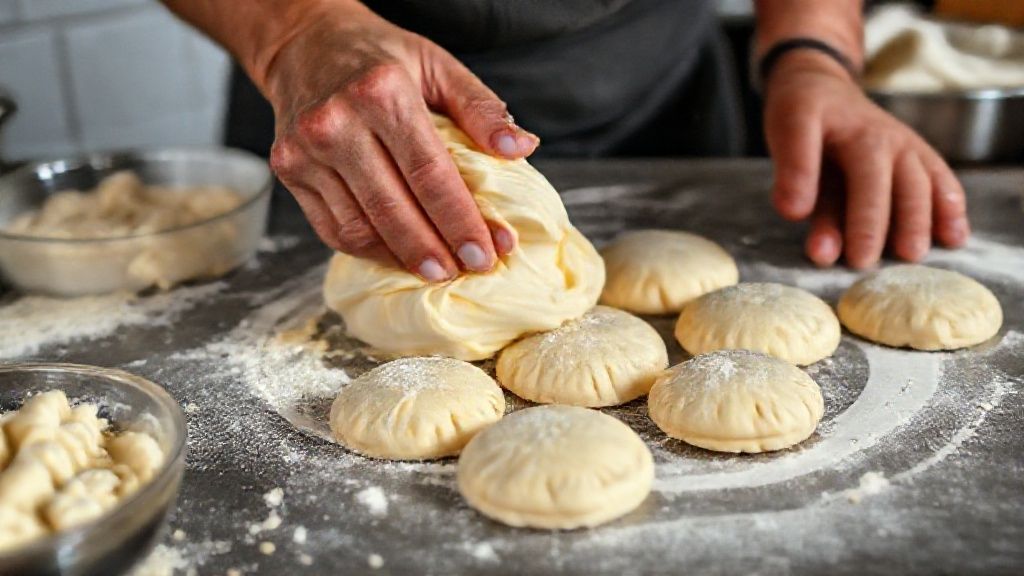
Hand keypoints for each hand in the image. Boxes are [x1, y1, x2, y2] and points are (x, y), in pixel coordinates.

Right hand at [260, 0, 536, 280]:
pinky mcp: (287, 170)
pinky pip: (333, 229)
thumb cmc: (380, 58)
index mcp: (381, 93)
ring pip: (360, 228)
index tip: (489, 252)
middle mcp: (336, 122)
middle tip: (466, 272)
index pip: (430, 174)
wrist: (305, 44)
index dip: (460, 221)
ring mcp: (305, 150)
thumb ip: (481, 108)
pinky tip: (399, 257)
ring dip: (402, 258)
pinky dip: (369, 250)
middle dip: (435, 250)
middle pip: (393, 209)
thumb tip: (521, 148)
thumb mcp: (438, 65)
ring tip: (436, 270)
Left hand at [762, 51, 969, 267]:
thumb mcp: (788, 129)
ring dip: (920, 223)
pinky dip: (950, 208)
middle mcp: (891, 140)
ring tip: (912, 256)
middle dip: (884, 227)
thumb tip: (793, 212)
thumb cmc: (804, 112)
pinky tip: (954, 238)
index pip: (861, 180)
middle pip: (898, 187)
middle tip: (866, 263)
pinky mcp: (919, 158)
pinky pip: (941, 182)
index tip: (836, 256)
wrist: (822, 83)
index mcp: (859, 133)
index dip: (853, 220)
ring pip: (922, 187)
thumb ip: (792, 169)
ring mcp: (909, 148)